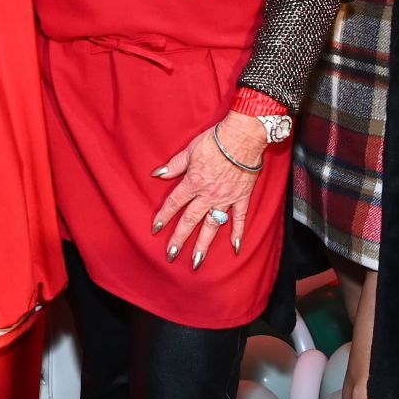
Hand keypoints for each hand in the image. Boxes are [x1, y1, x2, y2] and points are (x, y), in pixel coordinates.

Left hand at [149, 112, 265, 269]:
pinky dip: (237, 232)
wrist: (243, 137)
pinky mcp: (241, 197)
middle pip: (190, 220)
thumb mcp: (190, 150)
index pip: (174, 203)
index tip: (155, 229)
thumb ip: (175, 165)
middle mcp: (208, 195)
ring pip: (212, 225)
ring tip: (197, 260)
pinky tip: (235, 247)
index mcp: (193, 182)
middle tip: (171, 254)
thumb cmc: (216, 140)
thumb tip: (158, 174)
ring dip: (204, 244)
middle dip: (179, 238)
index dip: (163, 216)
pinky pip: (239, 218)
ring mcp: (226, 199)